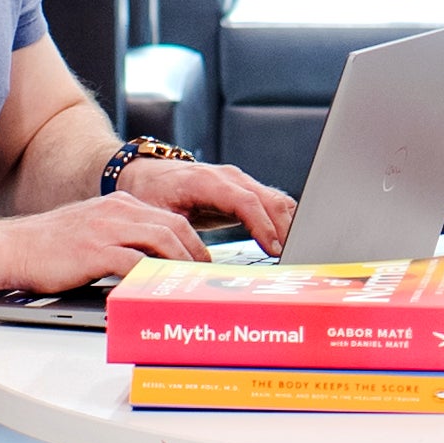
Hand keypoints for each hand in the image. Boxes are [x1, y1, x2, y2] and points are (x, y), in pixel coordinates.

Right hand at [0, 188, 209, 297]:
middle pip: (173, 226)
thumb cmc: (47, 248)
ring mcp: (107, 229)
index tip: (202, 261)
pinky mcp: (95, 250)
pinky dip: (153, 278)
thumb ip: (119, 241)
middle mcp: (117, 210)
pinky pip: (135, 263)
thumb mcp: (91, 232)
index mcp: (118, 204)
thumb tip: (146, 265)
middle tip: (206, 276)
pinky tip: (161, 292)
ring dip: (182, 264)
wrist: (11, 248)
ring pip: (162, 240)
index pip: (168, 217)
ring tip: (192, 285)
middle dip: (196, 252)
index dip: (192, 240)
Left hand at [122, 150, 295, 252]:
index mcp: (206, 181)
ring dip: (289, 226)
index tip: (274, 250)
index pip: (245, 201)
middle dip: (285, 229)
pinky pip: (272, 203)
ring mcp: (240, 181)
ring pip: (276, 200)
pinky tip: (288, 242)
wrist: (147, 174)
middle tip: (294, 257)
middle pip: (268, 200)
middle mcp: (229, 177)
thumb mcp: (158, 218)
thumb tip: (192, 268)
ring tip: (296, 254)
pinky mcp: (245, 191)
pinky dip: (284, 221)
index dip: (262, 226)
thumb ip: (176, 239)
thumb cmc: (152, 194)